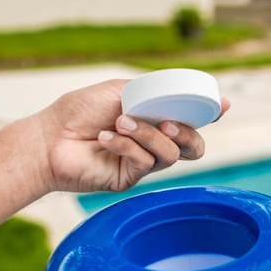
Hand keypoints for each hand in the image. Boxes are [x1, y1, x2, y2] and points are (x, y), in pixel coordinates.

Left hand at [34, 79, 229, 192]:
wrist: (48, 138)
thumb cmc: (78, 112)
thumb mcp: (119, 90)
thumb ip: (150, 92)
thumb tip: (177, 93)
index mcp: (154, 120)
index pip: (191, 119)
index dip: (209, 114)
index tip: (222, 104)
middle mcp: (154, 144)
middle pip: (194, 147)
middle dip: (189, 134)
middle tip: (167, 122)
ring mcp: (143, 164)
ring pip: (170, 154)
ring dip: (147, 135)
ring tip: (121, 122)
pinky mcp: (129, 179)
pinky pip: (144, 163)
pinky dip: (127, 146)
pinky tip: (107, 138)